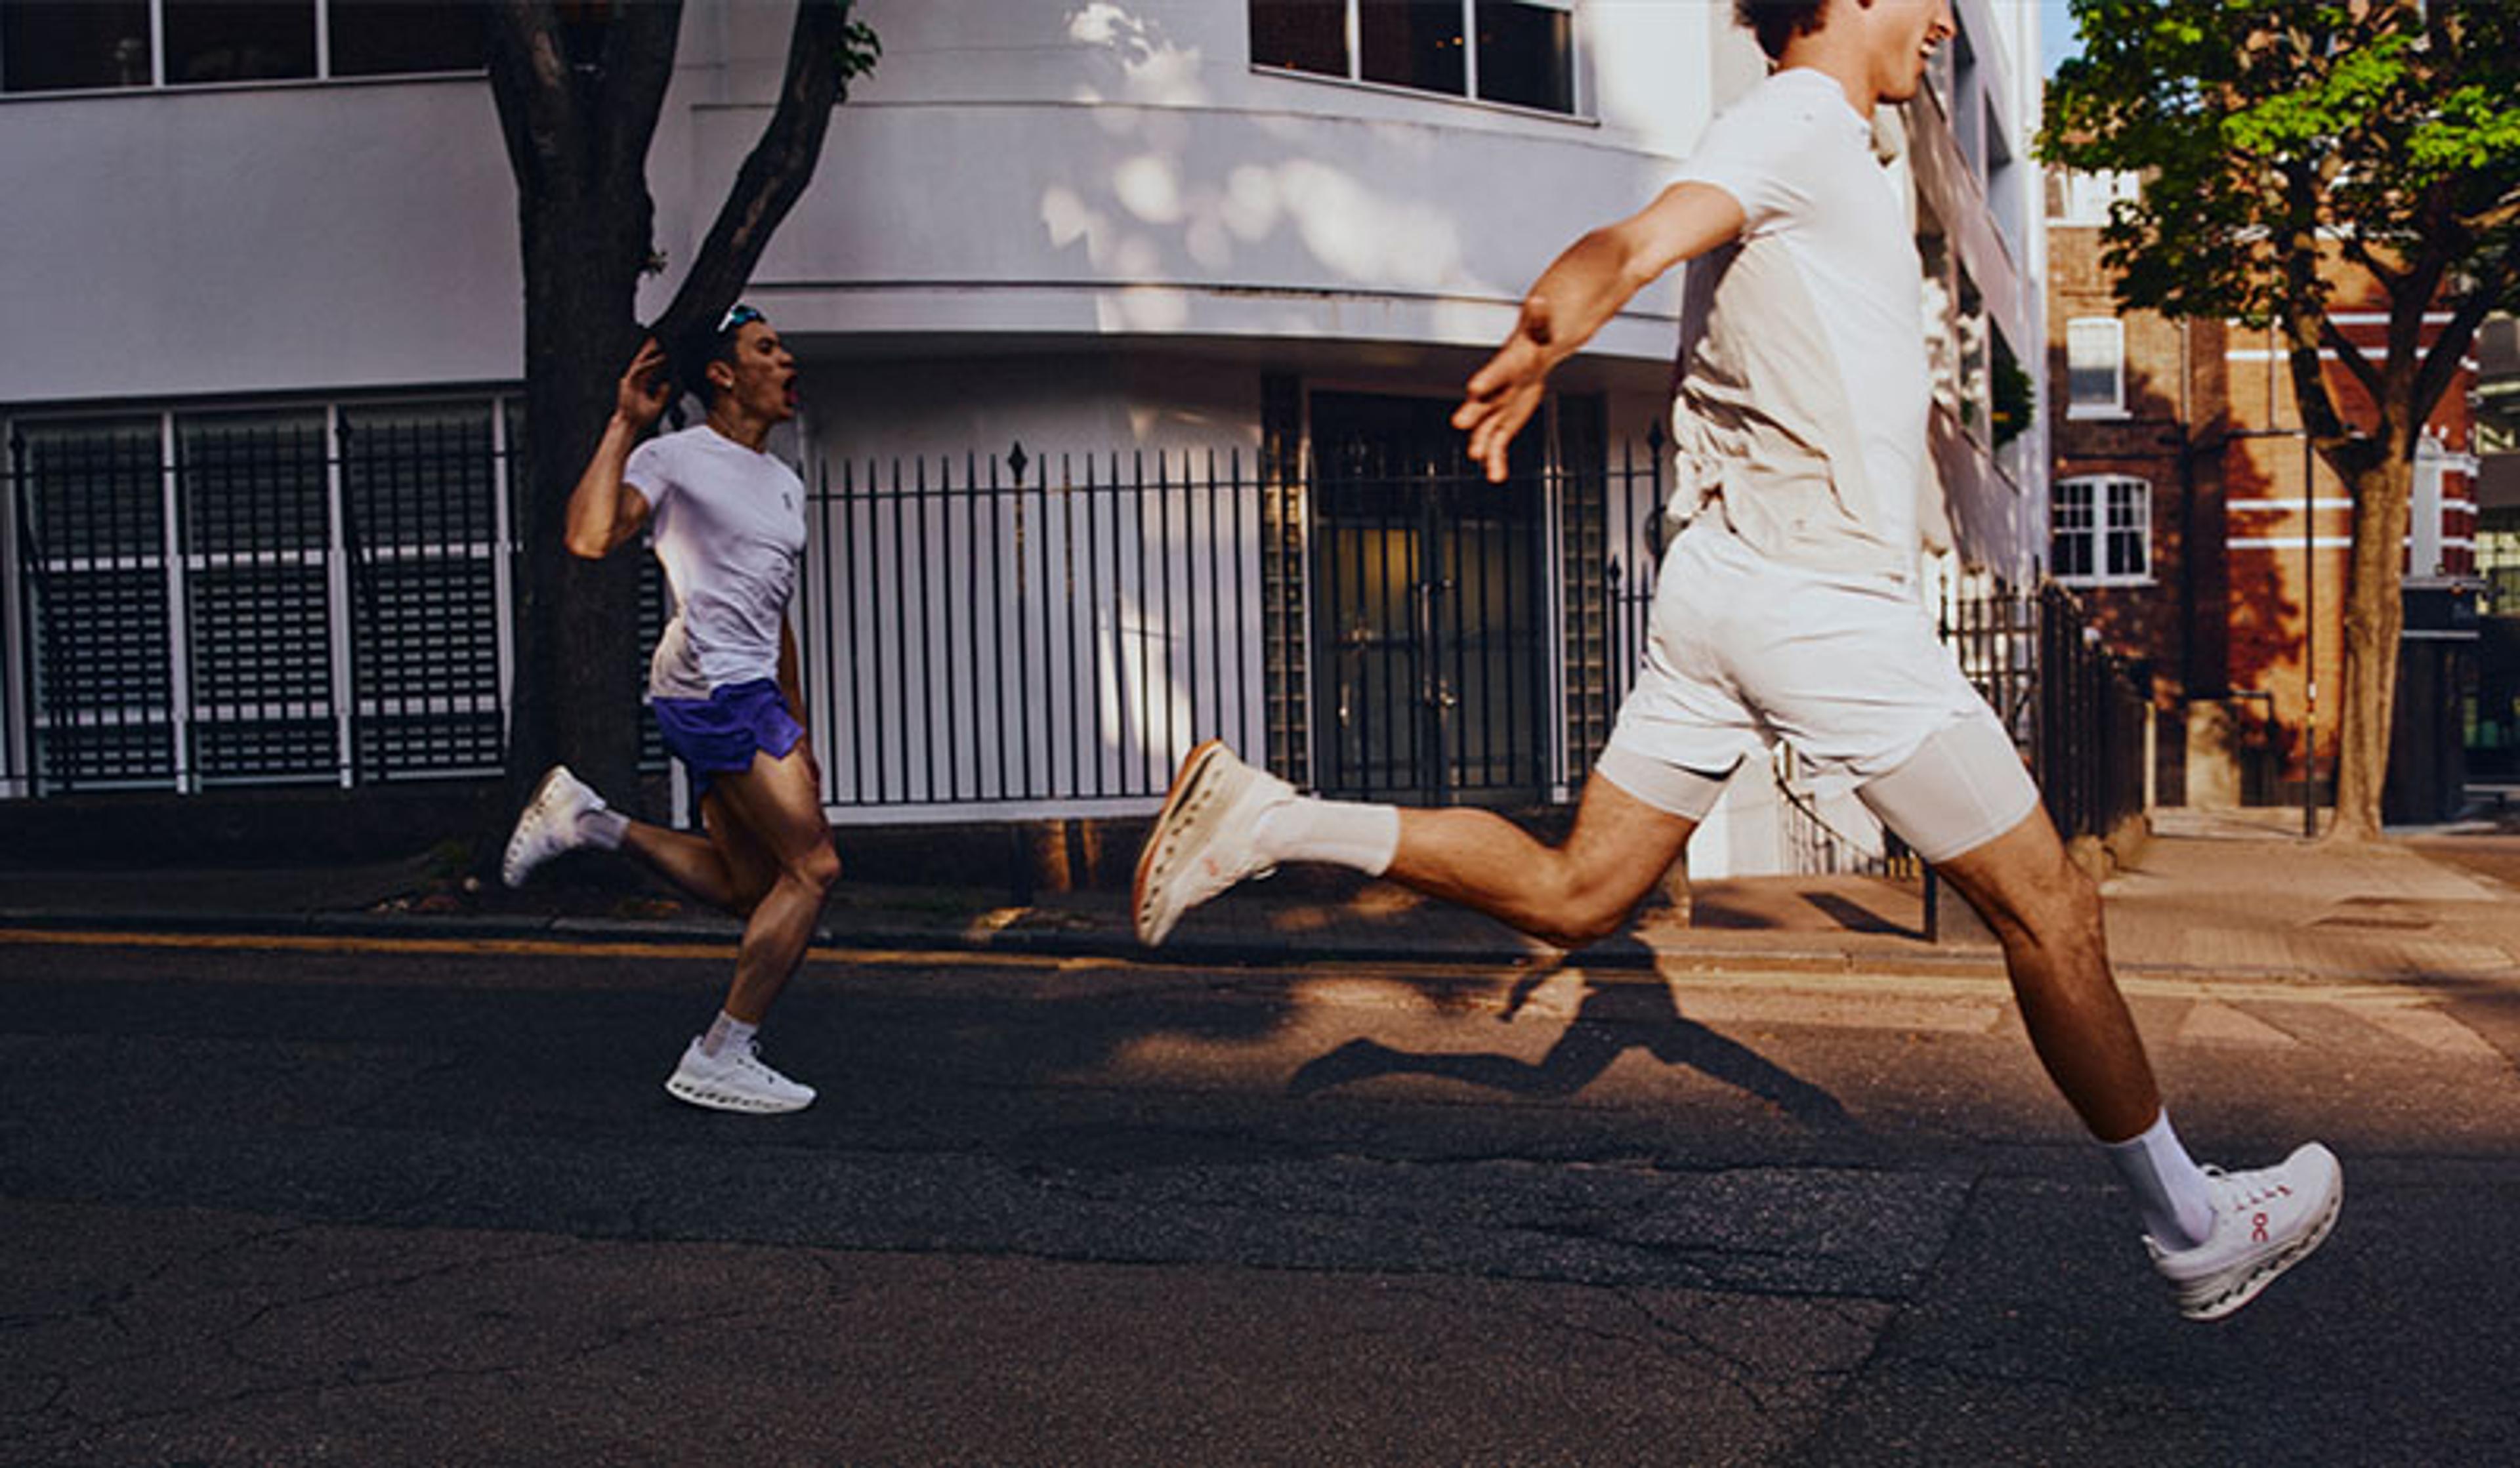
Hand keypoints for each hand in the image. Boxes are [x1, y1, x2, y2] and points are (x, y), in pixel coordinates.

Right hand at [616, 338, 671, 429]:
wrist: (631, 424)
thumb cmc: (640, 417)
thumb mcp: (656, 404)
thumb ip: (661, 394)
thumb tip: (667, 385)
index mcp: (640, 383)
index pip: (649, 367)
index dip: (655, 359)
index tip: (663, 351)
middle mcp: (635, 379)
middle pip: (643, 361)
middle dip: (649, 349)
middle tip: (657, 338)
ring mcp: (630, 380)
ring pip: (640, 362)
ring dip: (648, 352)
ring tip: (656, 342)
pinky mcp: (628, 382)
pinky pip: (640, 370)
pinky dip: (649, 364)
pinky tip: (657, 360)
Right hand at [1451, 297, 1556, 483]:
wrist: (1535, 341)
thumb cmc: (1538, 333)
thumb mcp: (1543, 322)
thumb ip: (1540, 314)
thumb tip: (1541, 300)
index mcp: (1510, 360)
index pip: (1499, 369)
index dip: (1489, 379)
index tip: (1474, 388)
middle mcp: (1501, 383)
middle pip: (1486, 398)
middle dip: (1474, 411)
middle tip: (1459, 423)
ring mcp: (1502, 400)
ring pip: (1491, 423)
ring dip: (1484, 441)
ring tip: (1478, 458)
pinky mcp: (1509, 414)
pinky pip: (1502, 436)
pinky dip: (1498, 455)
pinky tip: (1495, 474)